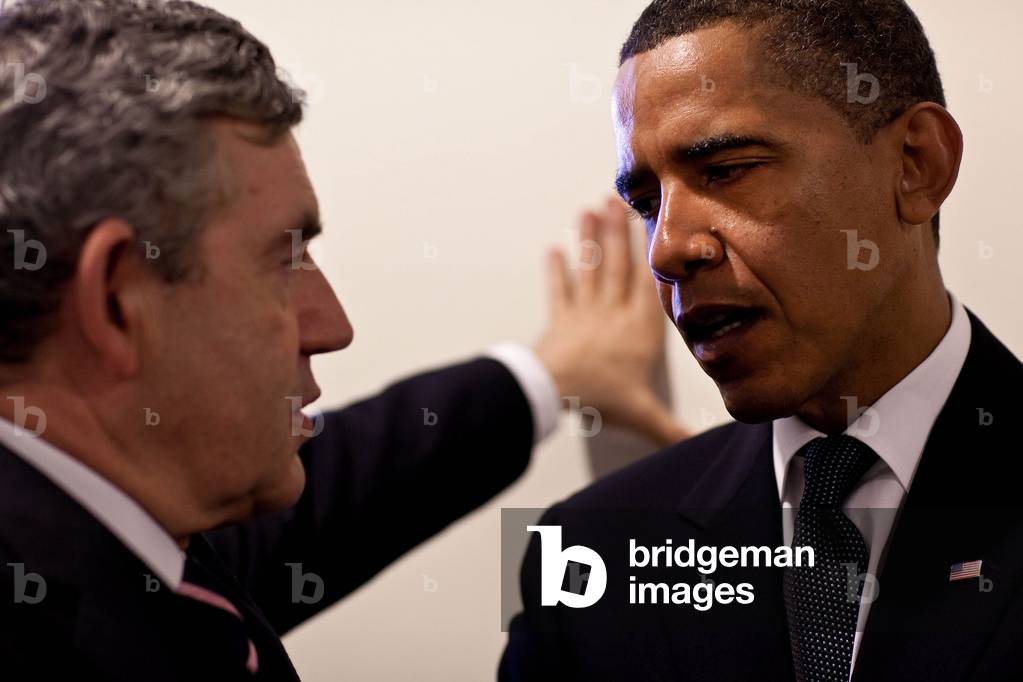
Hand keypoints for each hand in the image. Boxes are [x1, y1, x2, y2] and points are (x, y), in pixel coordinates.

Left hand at [533, 197, 689, 446]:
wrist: (553, 390)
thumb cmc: (600, 396)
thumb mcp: (642, 413)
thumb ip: (671, 426)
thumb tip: (698, 442)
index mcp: (639, 328)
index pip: (647, 282)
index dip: (648, 250)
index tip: (650, 220)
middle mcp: (613, 312)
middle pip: (617, 265)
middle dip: (617, 231)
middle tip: (617, 197)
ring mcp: (584, 313)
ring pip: (590, 269)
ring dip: (589, 239)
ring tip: (589, 209)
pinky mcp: (560, 320)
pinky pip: (559, 291)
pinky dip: (556, 272)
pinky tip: (554, 250)